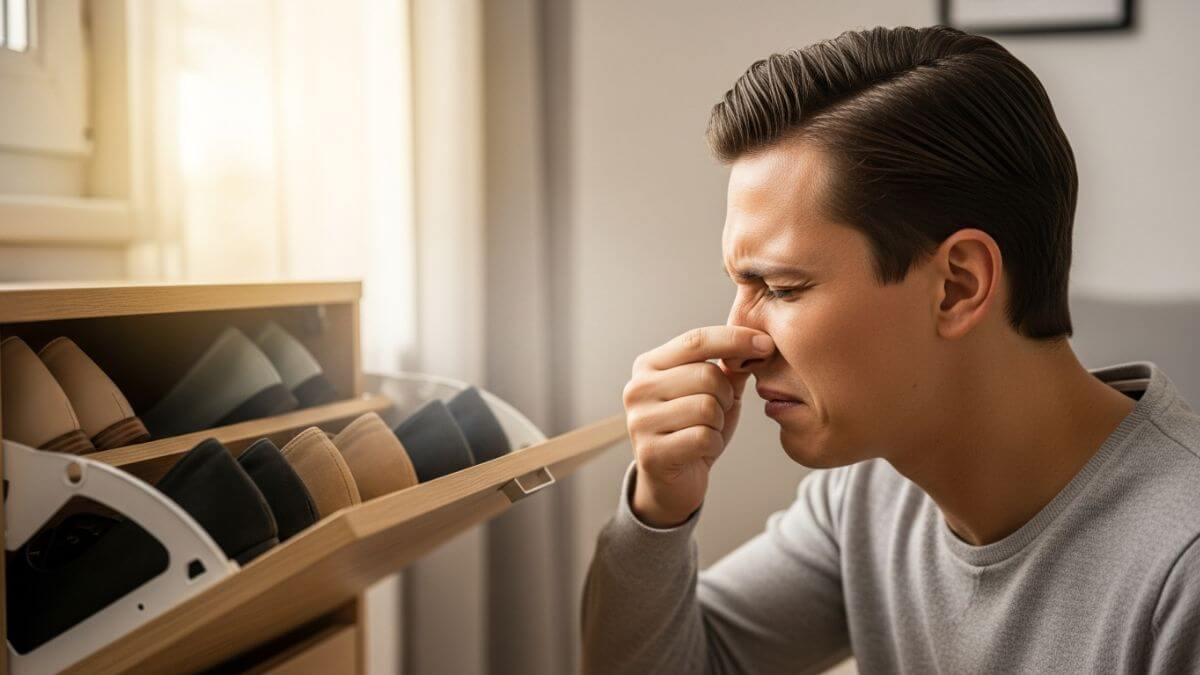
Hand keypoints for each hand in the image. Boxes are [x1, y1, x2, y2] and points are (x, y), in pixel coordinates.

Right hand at [622, 325, 773, 526]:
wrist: (671, 481)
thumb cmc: (693, 428)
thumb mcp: (714, 392)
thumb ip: (730, 366)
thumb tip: (758, 343)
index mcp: (649, 365)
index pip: (696, 340)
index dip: (735, 339)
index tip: (766, 344)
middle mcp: (638, 388)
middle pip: (706, 376)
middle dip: (725, 396)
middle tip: (717, 411)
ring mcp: (640, 420)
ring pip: (707, 407)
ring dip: (718, 422)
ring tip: (705, 430)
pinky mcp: (650, 452)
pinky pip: (703, 437)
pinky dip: (713, 443)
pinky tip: (700, 449)